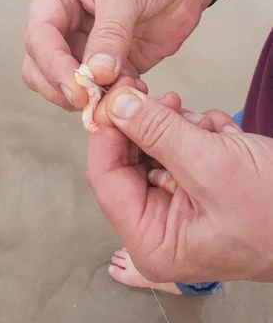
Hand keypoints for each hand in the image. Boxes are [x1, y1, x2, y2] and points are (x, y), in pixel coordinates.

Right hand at [22, 0, 215, 108]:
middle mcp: (64, 25)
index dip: (53, 65)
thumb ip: (110, 33)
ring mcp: (87, 49)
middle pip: (41, 69)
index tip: (76, 87)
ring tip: (121, 90)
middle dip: (62, 88)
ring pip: (69, 87)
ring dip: (91, 98)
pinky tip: (137, 91)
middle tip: (89, 99)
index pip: (39, 36)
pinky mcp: (113, 68)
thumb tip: (95, 74)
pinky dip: (115, 100)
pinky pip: (104, 94)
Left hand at [87, 87, 272, 282]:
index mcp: (154, 240)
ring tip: (215, 133)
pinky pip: (183, 146)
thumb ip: (159, 133)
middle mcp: (161, 226)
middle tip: (171, 103)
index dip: (107, 132)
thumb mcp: (212, 166)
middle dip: (155, 128)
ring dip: (185, 129)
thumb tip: (117, 106)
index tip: (112, 95)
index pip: (106, 178)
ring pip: (158, 147)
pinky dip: (203, 134)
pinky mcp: (200, 185)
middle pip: (131, 159)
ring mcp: (181, 204)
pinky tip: (228, 140)